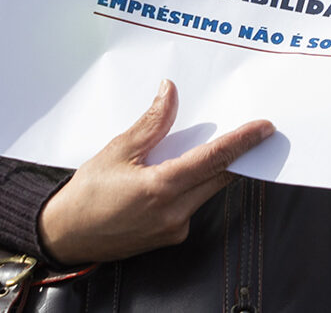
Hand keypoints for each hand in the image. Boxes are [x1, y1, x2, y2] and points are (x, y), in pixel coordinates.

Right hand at [36, 80, 274, 262]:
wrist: (66, 235)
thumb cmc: (86, 194)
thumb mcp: (117, 151)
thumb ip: (152, 124)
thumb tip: (171, 93)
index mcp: (161, 189)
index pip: (213, 160)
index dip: (242, 143)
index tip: (264, 129)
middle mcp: (174, 213)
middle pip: (218, 178)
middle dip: (237, 155)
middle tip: (254, 133)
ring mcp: (174, 229)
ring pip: (206, 192)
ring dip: (212, 170)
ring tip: (209, 147)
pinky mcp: (170, 236)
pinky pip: (193, 205)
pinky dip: (194, 186)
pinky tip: (181, 172)